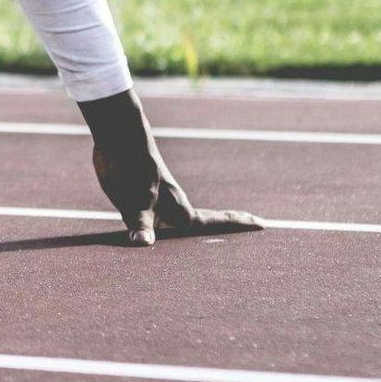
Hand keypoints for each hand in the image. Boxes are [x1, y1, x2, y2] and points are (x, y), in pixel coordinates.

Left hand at [77, 88, 263, 246]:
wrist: (117, 138)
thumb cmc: (130, 169)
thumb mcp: (135, 201)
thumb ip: (140, 225)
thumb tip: (142, 243)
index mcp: (180, 211)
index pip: (215, 222)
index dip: (238, 223)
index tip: (263, 224)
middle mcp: (174, 207)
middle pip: (204, 223)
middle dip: (224, 227)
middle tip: (250, 227)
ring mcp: (160, 200)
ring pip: (179, 221)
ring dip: (193, 229)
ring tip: (207, 240)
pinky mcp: (142, 196)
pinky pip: (158, 217)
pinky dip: (163, 226)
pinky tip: (157, 232)